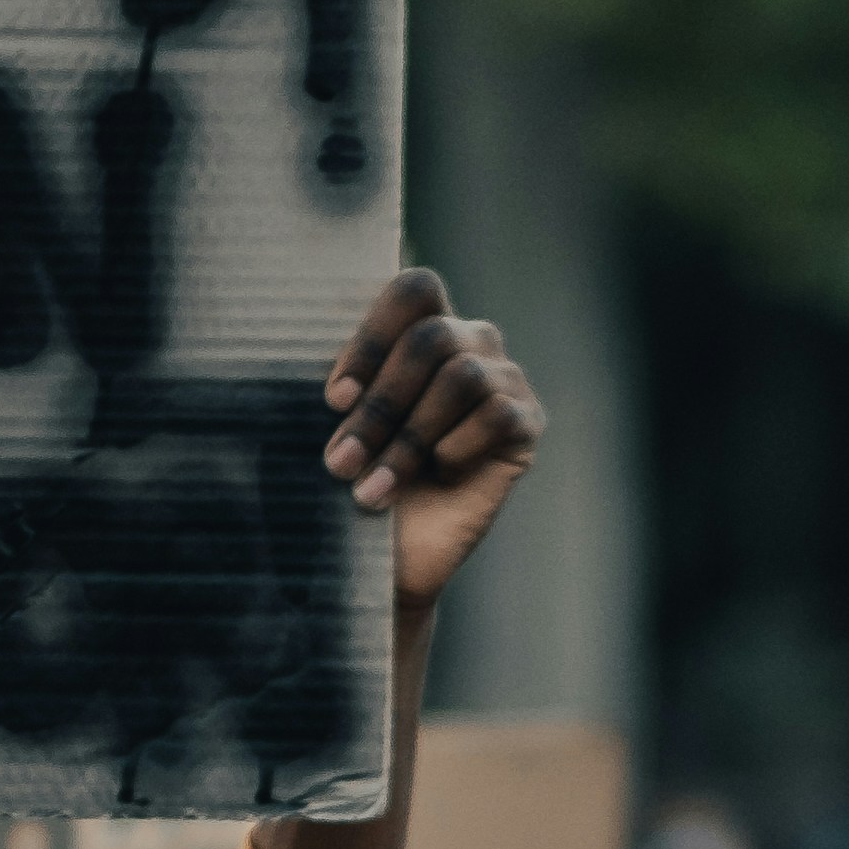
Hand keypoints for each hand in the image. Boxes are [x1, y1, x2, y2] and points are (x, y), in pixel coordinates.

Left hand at [322, 270, 541, 619]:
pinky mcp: (526, 423)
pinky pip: (496, 414)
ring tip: (372, 489)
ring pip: (462, 377)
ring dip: (407, 439)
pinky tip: (438, 474)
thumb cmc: (355, 480)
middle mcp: (469, 342)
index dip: (373, 337)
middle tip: (340, 460)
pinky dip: (456, 447)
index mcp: (421, 328)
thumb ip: (343, 381)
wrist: (387, 558)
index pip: (415, 290)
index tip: (334, 400)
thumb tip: (322, 354)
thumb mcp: (337, 425)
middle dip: (380, 404)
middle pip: (432, 337)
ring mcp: (503, 379)